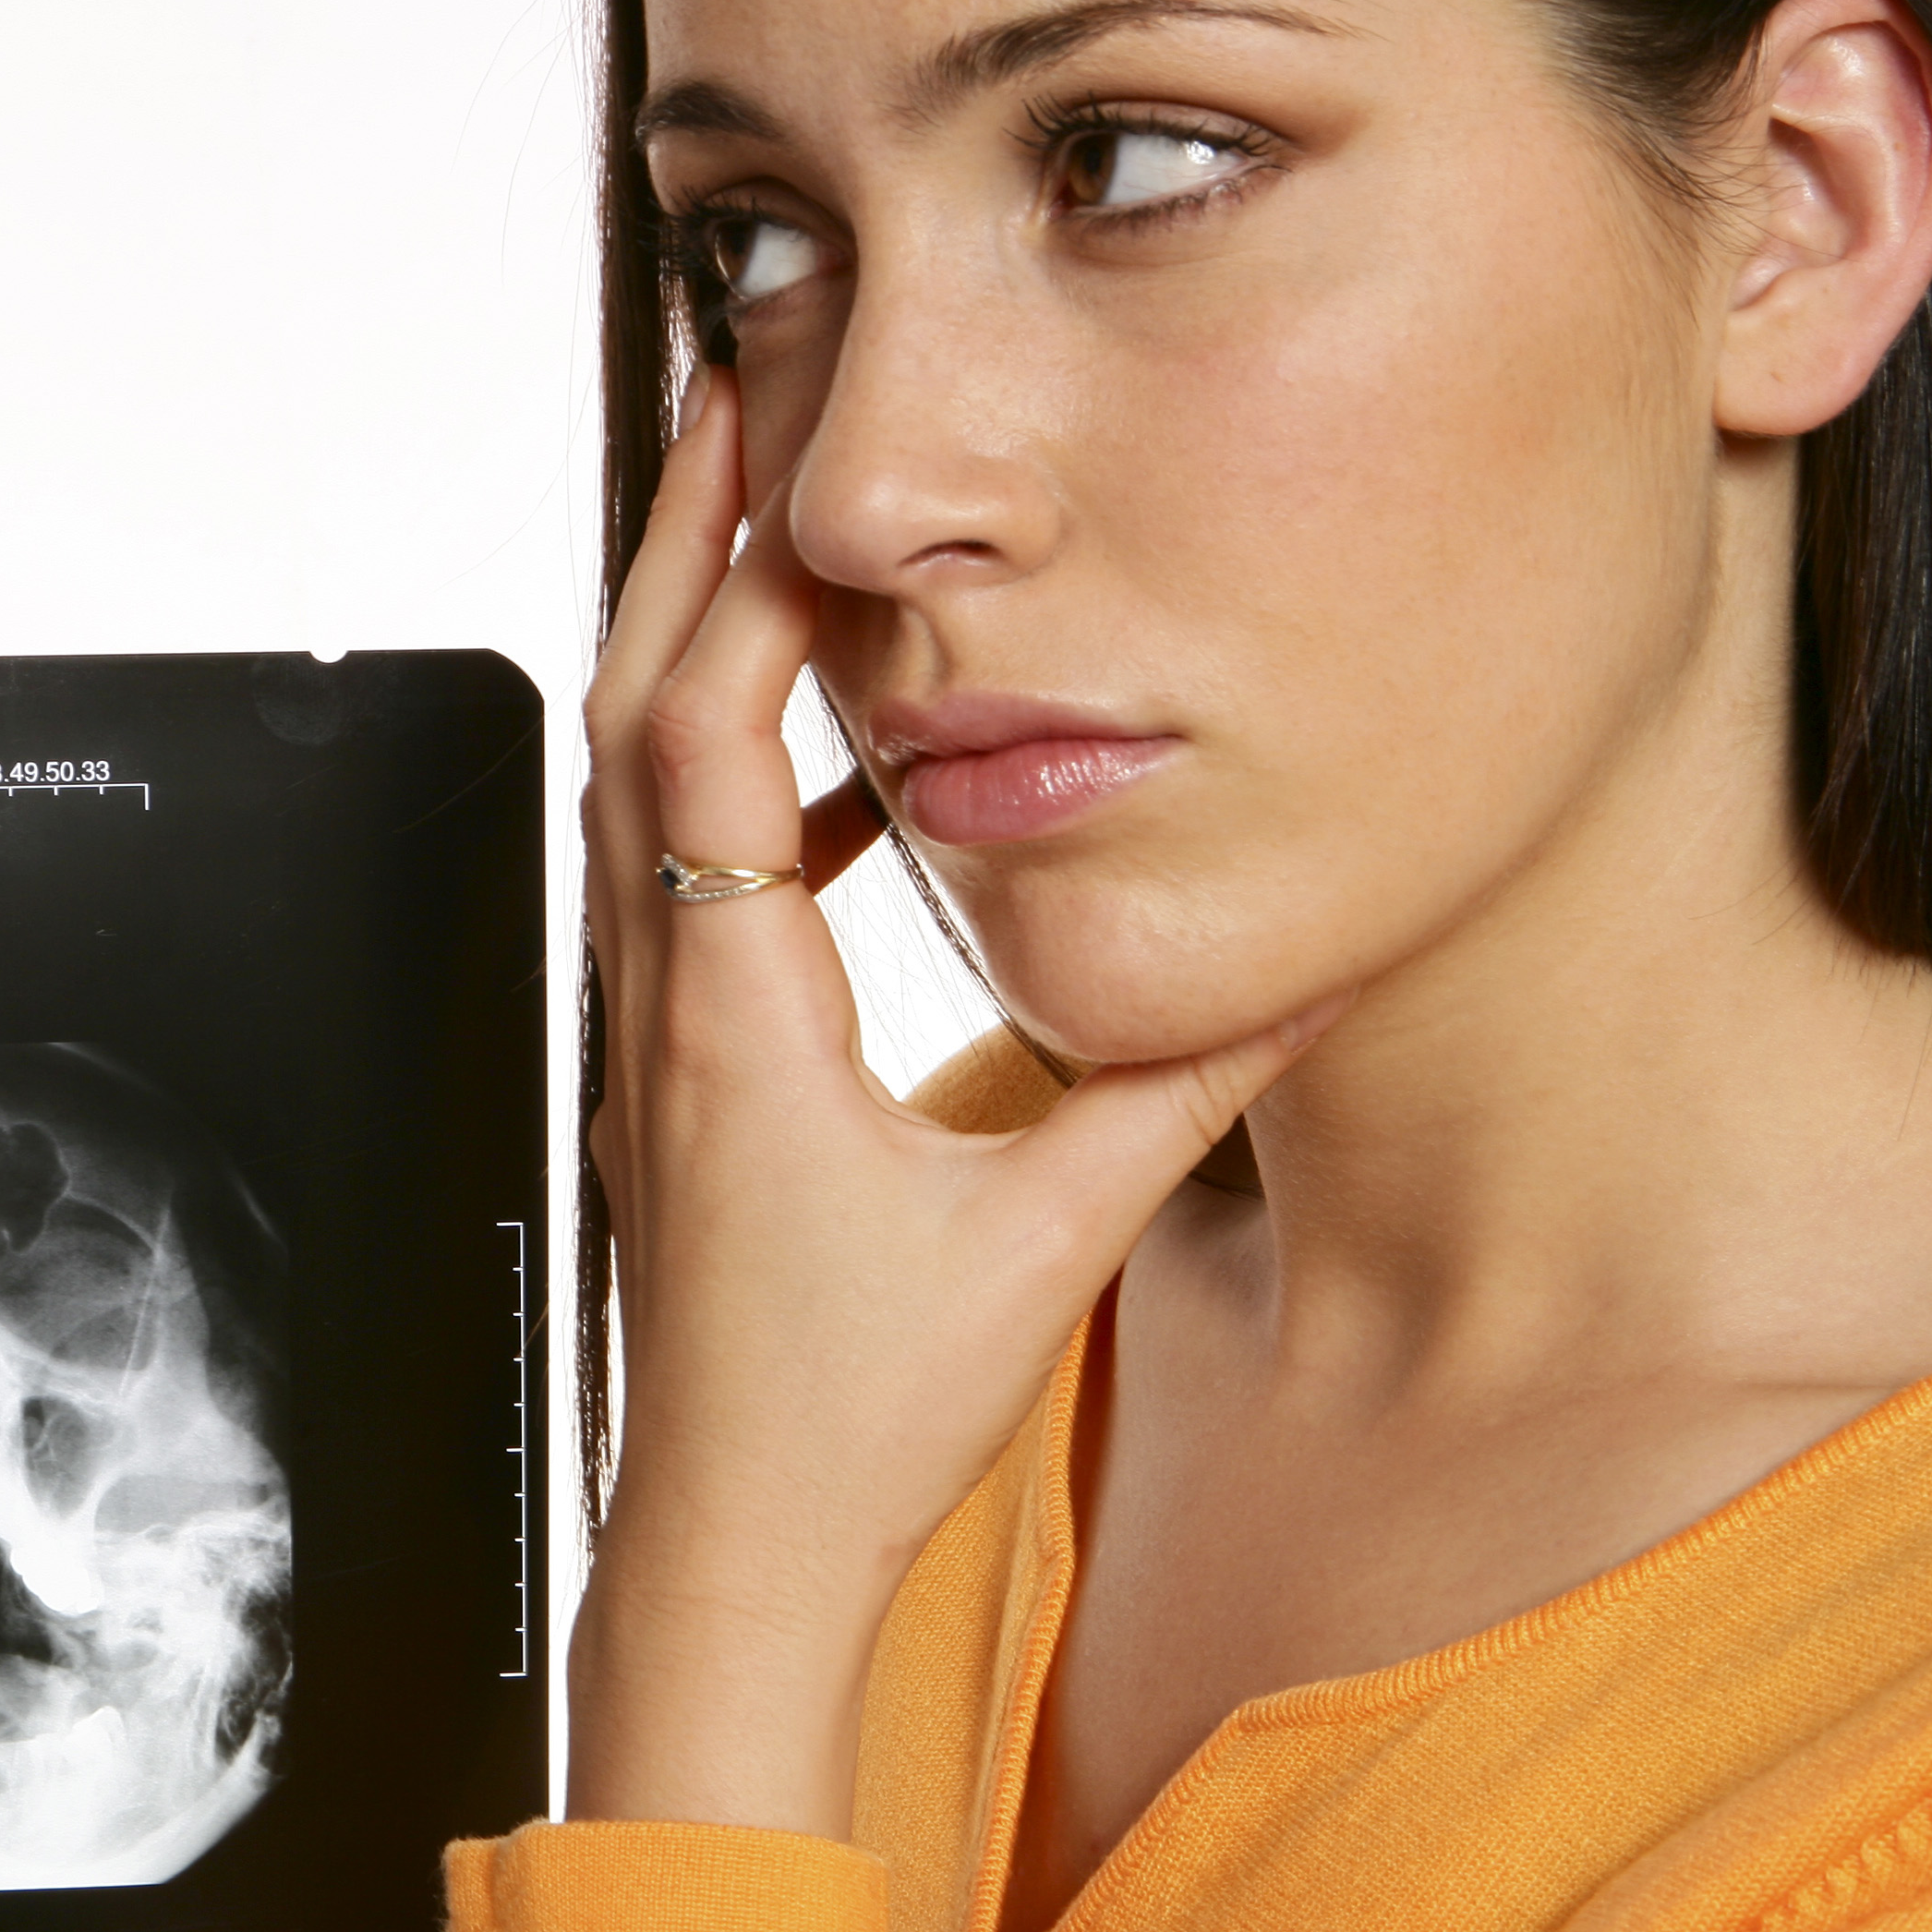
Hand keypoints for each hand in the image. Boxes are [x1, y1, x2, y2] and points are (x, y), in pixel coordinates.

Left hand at [570, 371, 1333, 1835]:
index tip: (774, 444)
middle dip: (683, 541)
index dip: (733, 577)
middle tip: (735, 389)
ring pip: (638, 786)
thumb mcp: (1045, 1241)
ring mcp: (649, 1032)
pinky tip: (853, 775)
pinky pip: (683, 870)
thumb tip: (1299, 956)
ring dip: (702, 642)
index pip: (696, 743)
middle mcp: (661, 1003)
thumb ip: (1172, 1089)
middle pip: (633, 715)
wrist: (728, 1542)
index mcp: (733, 1019)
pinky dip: (746, 778)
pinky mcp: (672, 1067)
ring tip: (781, 518)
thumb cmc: (855, 1416)